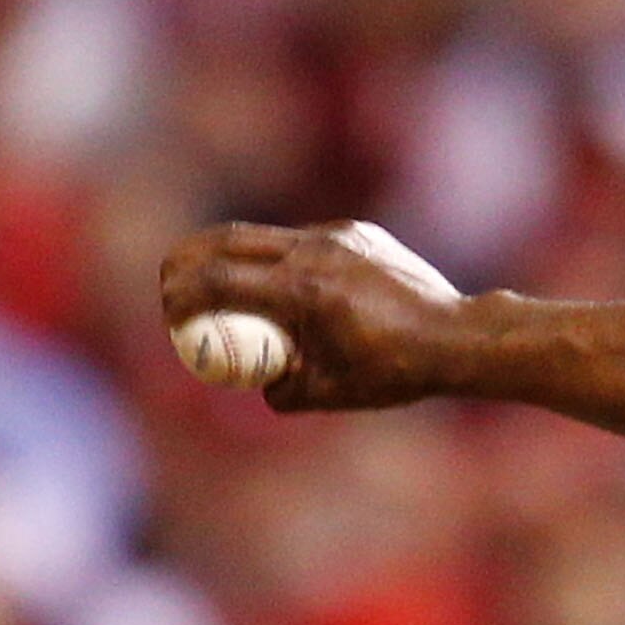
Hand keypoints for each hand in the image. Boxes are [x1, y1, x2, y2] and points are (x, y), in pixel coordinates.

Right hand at [154, 219, 467, 412]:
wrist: (457, 336)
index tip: (167, 311)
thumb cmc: (396, 371)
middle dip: (188, 260)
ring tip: (212, 277)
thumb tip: (256, 383)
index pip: (219, 280)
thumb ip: (281, 389)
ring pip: (263, 234)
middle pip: (226, 240)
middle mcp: (314, 252)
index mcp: (302, 291)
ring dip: (229, 253)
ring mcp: (336, 236)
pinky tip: (283, 286)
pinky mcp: (355, 232)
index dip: (182, 294)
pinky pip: (301, 240)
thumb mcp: (328, 392)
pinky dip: (279, 258)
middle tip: (170, 282)